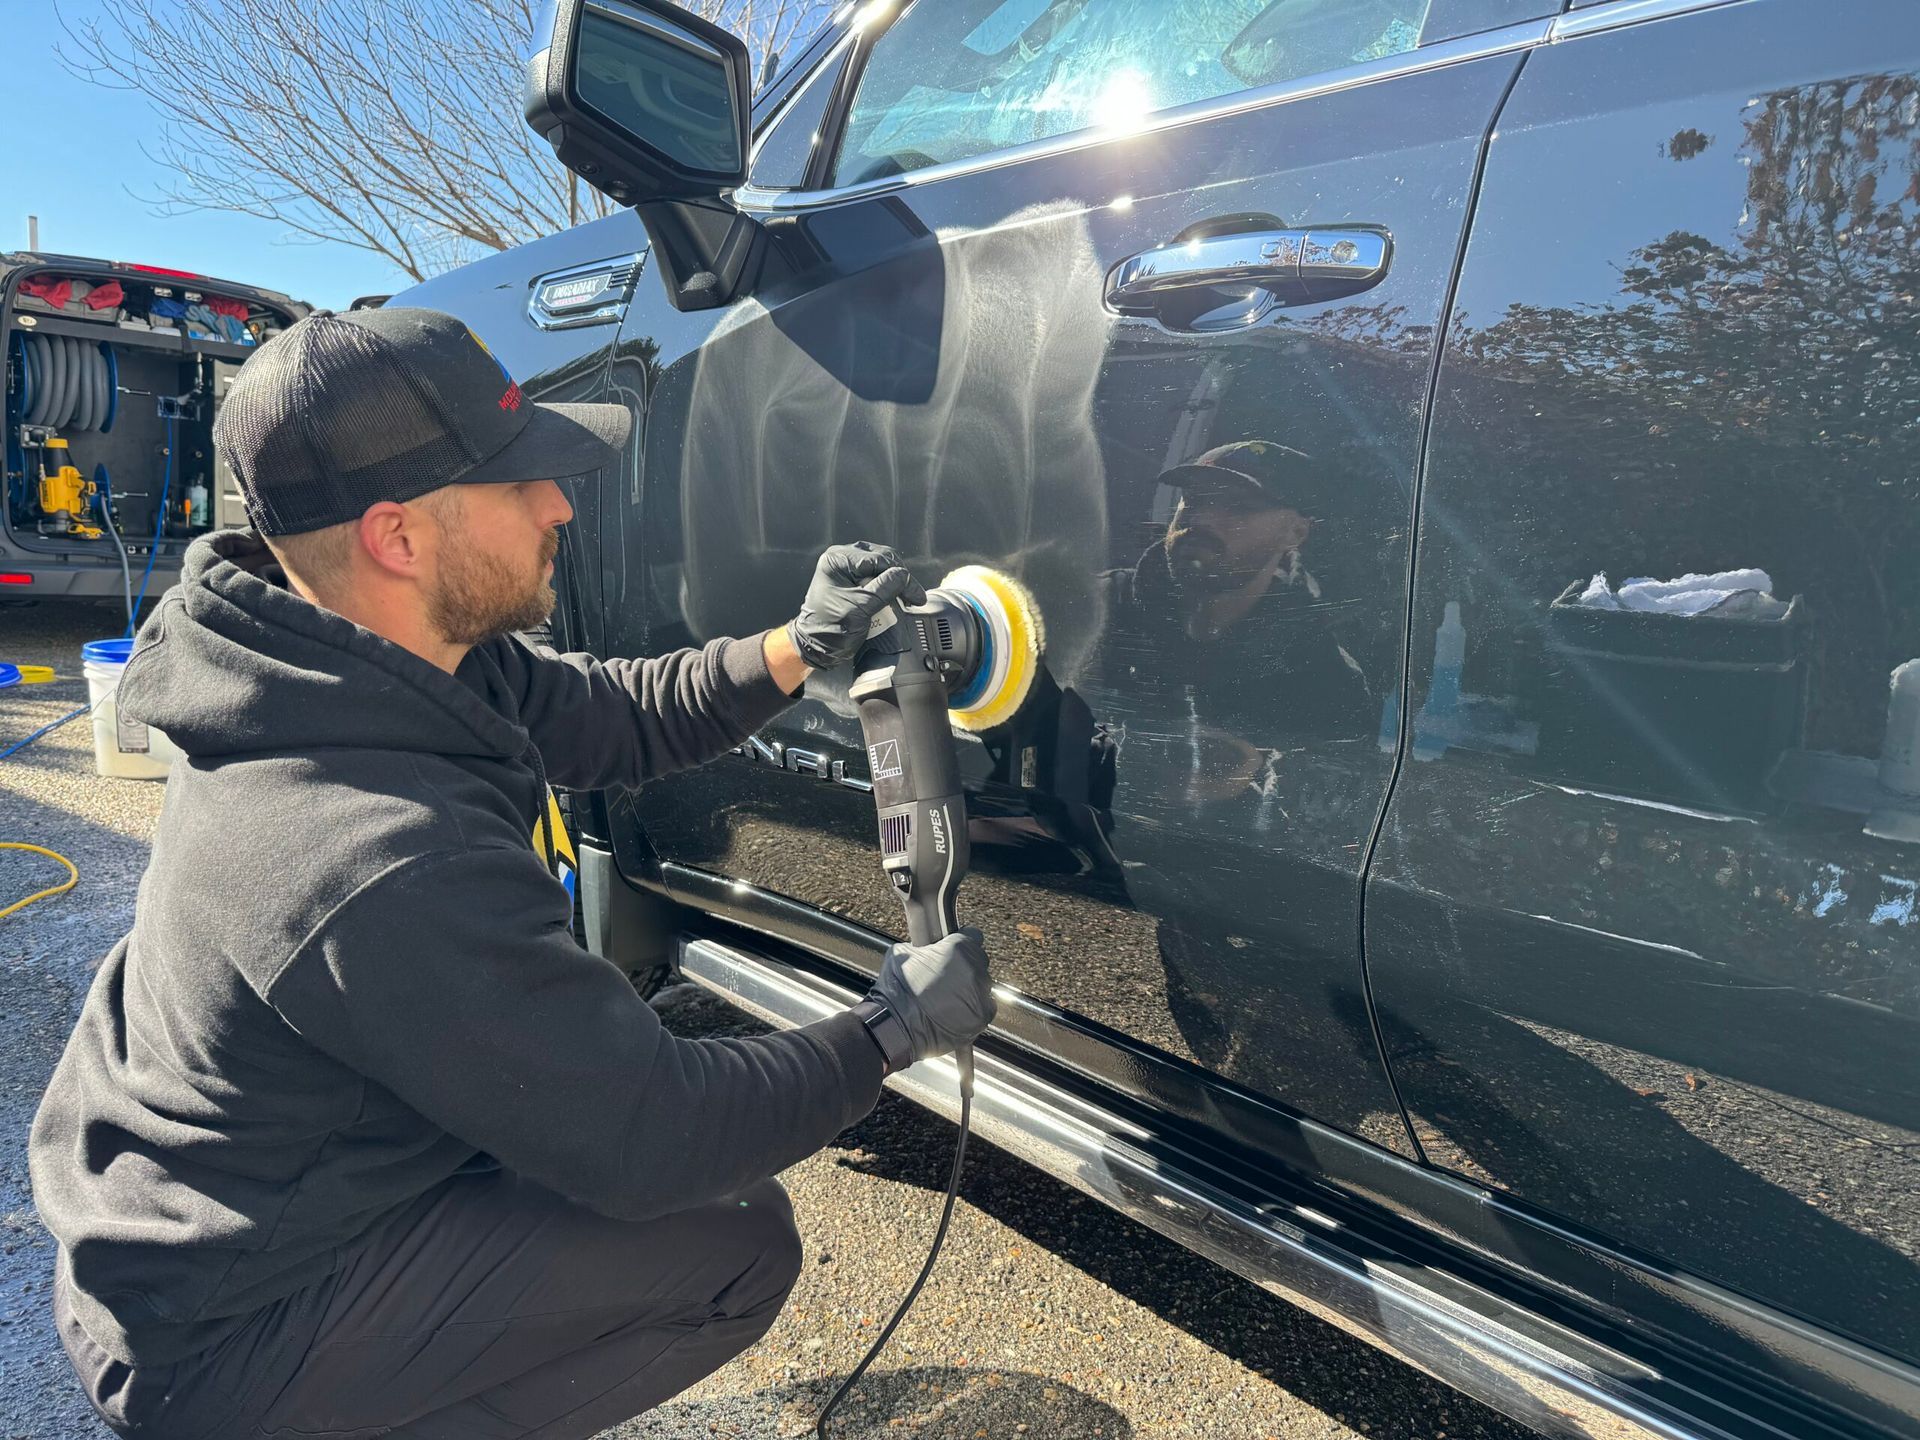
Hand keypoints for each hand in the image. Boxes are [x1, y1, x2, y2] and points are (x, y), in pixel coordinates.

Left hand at [786, 542, 926, 670]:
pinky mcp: (850, 579)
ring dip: (894, 582)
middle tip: (911, 598)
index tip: (915, 597)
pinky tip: (893, 598)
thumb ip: (884, 589)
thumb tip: (904, 576)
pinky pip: (874, 576)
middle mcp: (840, 558)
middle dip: (899, 578)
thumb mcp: (861, 608)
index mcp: (838, 560)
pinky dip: (886, 586)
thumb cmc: (830, 629)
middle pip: (882, 559)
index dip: (902, 577)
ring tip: (904, 598)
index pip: (880, 559)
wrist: (815, 647)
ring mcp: (845, 568)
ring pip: (880, 567)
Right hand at [868, 928, 994, 1064]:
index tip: (957, 951)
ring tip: (949, 998)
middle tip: (948, 978)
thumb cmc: (898, 988)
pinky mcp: (980, 1016)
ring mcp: (979, 993)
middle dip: (966, 968)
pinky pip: (984, 1008)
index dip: (964, 943)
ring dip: (970, 990)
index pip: (973, 936)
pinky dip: (973, 1010)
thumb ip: (926, 947)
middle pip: (979, 962)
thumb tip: (928, 948)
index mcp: (959, 947)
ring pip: (983, 986)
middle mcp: (973, 968)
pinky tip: (956, 1011)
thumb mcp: (906, 952)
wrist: (896, 1022)